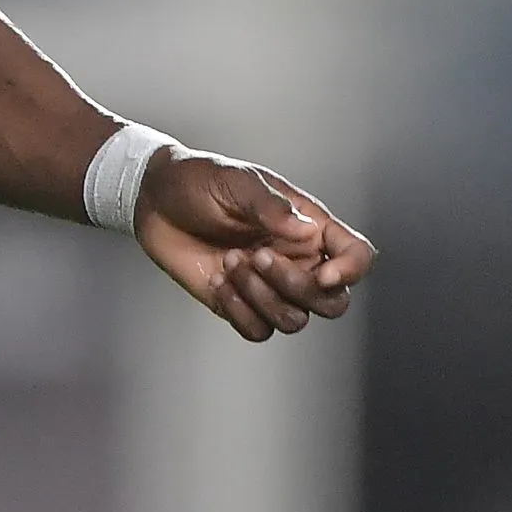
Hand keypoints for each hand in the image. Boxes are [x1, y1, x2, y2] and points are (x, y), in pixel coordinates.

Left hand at [135, 150, 376, 341]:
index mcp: (309, 227)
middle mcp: (296, 260)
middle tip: (258, 256)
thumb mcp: (238, 181)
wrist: (155, 200)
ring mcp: (269, 287)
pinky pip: (258, 330)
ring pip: (294, 320)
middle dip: (298, 288)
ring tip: (230, 261)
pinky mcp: (239, 304)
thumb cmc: (201, 182)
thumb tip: (307, 230)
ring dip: (262, 297)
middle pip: (332, 302)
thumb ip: (272, 206)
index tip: (323, 273)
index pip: (356, 255)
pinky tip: (218, 280)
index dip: (351, 270)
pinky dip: (239, 311)